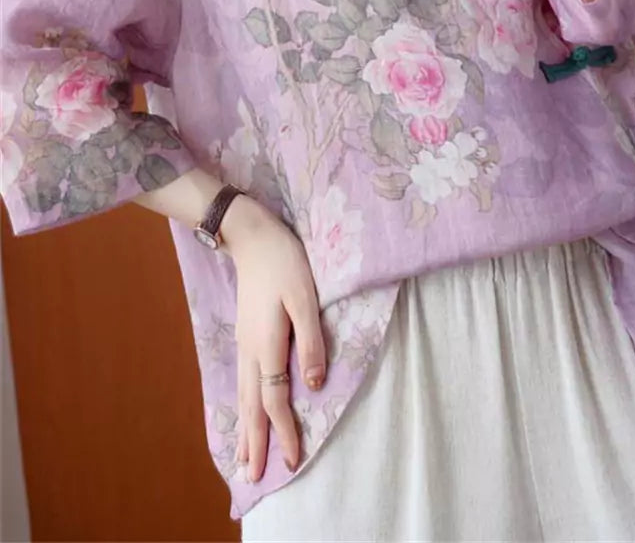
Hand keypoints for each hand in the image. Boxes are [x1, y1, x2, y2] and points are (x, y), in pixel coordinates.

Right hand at [221, 195, 326, 479]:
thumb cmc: (285, 262)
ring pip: (242, 396)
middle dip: (254, 443)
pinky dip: (242, 406)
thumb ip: (311, 341)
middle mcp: (250, 350)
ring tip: (242, 458)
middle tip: (254, 478)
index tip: (292, 460)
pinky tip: (243, 412)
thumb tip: (313, 385)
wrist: (251, 236)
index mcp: (267, 344)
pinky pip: (241, 382)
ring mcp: (244, 342)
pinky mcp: (244, 334)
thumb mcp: (306, 297)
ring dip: (244, 429)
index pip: (275, 400)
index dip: (284, 431)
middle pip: (251, 406)